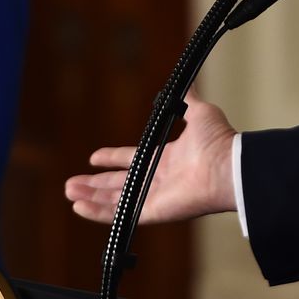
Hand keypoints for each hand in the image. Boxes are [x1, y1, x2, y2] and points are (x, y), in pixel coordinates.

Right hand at [67, 90, 236, 223]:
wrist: (229, 166)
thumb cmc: (219, 142)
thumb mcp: (200, 112)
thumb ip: (189, 100)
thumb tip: (188, 83)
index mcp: (168, 159)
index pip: (133, 160)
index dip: (113, 159)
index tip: (94, 157)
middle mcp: (159, 179)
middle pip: (119, 184)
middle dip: (95, 184)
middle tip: (72, 183)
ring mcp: (155, 197)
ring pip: (116, 201)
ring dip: (91, 197)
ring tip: (69, 192)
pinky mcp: (153, 212)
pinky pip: (121, 215)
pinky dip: (99, 213)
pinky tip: (79, 207)